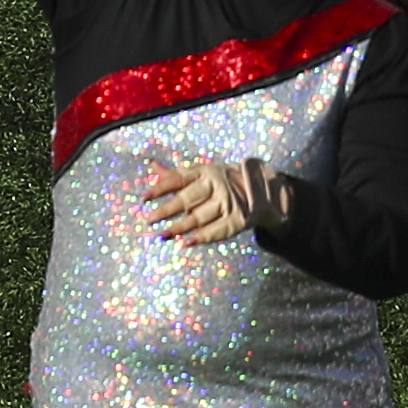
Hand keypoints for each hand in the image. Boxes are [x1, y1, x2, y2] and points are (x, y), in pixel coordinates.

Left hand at [133, 155, 270, 245]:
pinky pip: (217, 230)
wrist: (263, 187)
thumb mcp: (201, 173)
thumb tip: (151, 165)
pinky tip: (186, 242)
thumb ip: (176, 174)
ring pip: (199, 217)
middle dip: (166, 211)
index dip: (160, 188)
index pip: (178, 179)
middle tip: (148, 220)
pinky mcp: (239, 219)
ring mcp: (228, 202)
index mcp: (204, 172)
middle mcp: (216, 185)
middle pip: (186, 199)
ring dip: (179, 228)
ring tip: (162, 235)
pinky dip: (201, 237)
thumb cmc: (221, 181)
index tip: (144, 198)